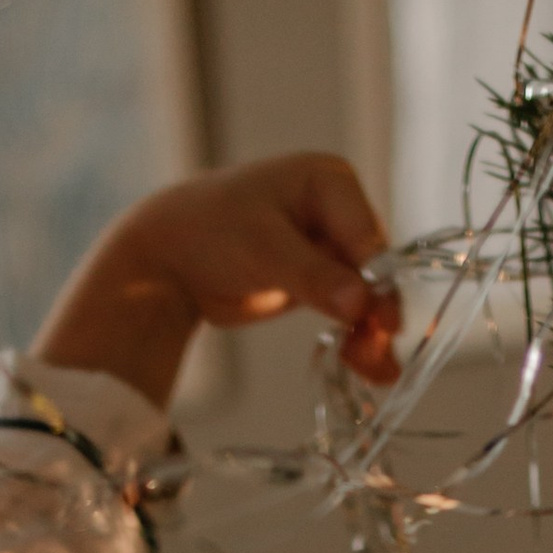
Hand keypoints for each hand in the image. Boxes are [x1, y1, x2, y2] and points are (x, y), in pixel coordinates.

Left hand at [32, 153, 397, 408]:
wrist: (168, 257)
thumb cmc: (210, 231)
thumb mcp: (263, 249)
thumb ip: (315, 276)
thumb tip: (361, 304)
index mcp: (329, 180)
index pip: (367, 234)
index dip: (378, 280)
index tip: (384, 322)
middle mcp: (336, 208)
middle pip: (373, 267)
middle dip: (376, 313)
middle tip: (379, 355)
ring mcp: (329, 244)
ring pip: (365, 292)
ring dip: (371, 331)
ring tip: (377, 372)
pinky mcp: (319, 277)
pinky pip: (348, 308)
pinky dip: (355, 334)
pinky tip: (365, 366)